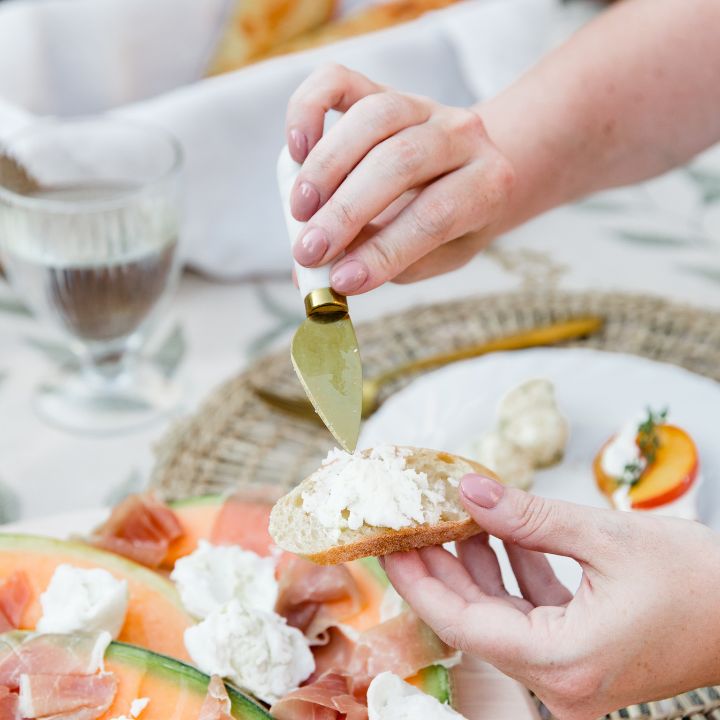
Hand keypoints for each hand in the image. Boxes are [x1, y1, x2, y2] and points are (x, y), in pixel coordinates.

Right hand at [285, 64, 514, 293]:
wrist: (466, 173)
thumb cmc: (448, 225)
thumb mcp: (434, 256)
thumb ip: (386, 266)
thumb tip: (317, 278)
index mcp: (486, 184)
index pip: (436, 216)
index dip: (385, 251)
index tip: (341, 282)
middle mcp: (461, 135)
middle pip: (400, 161)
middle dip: (347, 211)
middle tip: (308, 252)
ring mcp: (420, 105)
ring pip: (372, 118)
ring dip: (326, 168)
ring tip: (299, 212)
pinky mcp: (380, 88)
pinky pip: (338, 81)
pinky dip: (308, 110)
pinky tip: (294, 151)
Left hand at [383, 473, 719, 719]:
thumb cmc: (699, 581)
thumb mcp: (605, 536)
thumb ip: (527, 515)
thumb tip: (468, 490)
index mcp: (564, 662)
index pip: (462, 622)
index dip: (419, 579)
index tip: (388, 543)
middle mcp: (562, 681)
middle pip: (475, 619)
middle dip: (440, 568)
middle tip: (409, 524)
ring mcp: (572, 673)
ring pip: (501, 614)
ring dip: (477, 564)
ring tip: (452, 516)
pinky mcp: (583, 655)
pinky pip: (531, 613)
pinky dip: (514, 572)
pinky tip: (501, 533)